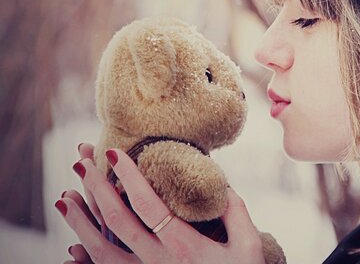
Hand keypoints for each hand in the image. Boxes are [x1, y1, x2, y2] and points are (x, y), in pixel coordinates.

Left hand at [56, 145, 265, 263]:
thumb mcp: (249, 246)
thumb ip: (234, 212)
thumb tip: (219, 184)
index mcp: (182, 246)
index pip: (147, 205)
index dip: (129, 177)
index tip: (116, 153)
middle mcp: (158, 262)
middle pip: (117, 222)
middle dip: (96, 189)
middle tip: (82, 163)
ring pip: (102, 251)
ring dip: (80, 223)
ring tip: (65, 199)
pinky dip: (85, 261)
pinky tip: (72, 248)